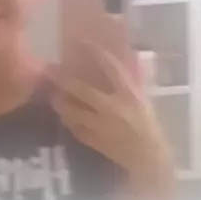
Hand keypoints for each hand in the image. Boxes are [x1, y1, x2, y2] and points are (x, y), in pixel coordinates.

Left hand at [49, 45, 174, 199]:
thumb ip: (128, 85)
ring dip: (60, 102)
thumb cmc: (149, 126)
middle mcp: (113, 108)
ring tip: (54, 96)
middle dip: (65, 80)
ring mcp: (101, 126)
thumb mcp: (142, 101)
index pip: (111, 68)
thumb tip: (114, 66)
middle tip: (51, 71)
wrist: (148, 157)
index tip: (81, 42)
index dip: (95, 53)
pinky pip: (75, 128)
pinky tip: (66, 116)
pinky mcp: (94, 140)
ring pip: (73, 111)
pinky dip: (69, 121)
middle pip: (83, 90)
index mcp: (129, 95)